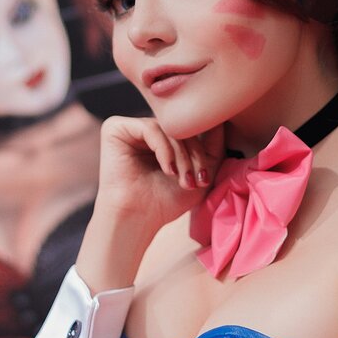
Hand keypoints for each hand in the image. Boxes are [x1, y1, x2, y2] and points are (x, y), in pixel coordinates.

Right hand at [96, 115, 224, 236]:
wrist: (138, 219)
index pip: (190, 127)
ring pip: (169, 128)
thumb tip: (221, 118)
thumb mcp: (200, 171)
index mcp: (163, 136)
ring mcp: (131, 127)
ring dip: (182, 156)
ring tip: (184, 180)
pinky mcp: (116, 128)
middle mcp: (146, 128)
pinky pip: (151, 128)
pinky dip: (165, 150)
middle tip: (197, 180)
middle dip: (195, 155)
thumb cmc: (167, 200)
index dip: (204, 147)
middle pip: (182, 126)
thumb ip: (213, 145)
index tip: (206, 176)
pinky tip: (167, 170)